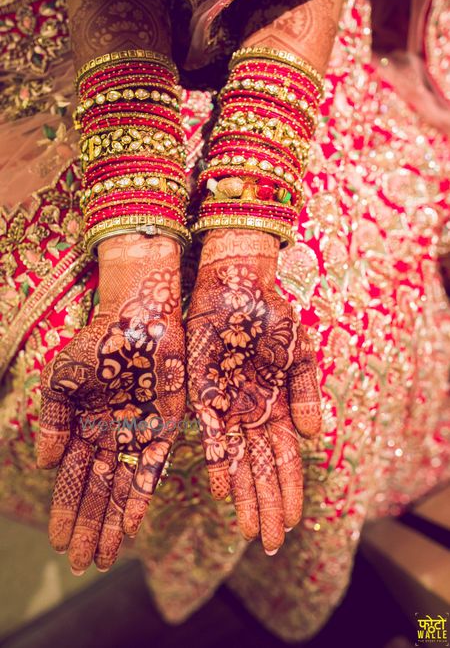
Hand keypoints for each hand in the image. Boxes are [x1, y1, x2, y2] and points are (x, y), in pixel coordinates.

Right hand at [37, 234, 184, 572]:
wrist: (139, 318)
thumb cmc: (97, 343)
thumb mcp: (63, 378)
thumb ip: (53, 418)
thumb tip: (45, 462)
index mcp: (82, 426)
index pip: (72, 479)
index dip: (67, 511)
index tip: (60, 544)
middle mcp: (109, 436)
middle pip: (96, 492)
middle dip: (89, 528)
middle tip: (83, 565)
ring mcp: (136, 434)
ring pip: (122, 488)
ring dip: (113, 522)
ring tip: (106, 556)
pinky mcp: (163, 426)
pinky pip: (151, 467)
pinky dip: (141, 495)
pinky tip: (132, 523)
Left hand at [187, 230, 321, 553]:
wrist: (234, 286)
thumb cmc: (270, 316)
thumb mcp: (298, 351)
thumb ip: (305, 392)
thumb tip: (316, 435)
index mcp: (277, 405)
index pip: (286, 457)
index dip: (290, 489)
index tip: (292, 522)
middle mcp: (251, 413)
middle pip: (261, 468)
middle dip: (266, 505)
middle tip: (267, 544)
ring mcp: (226, 406)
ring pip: (237, 461)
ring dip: (243, 494)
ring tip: (246, 529)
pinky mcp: (201, 394)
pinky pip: (210, 435)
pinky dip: (217, 462)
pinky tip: (221, 489)